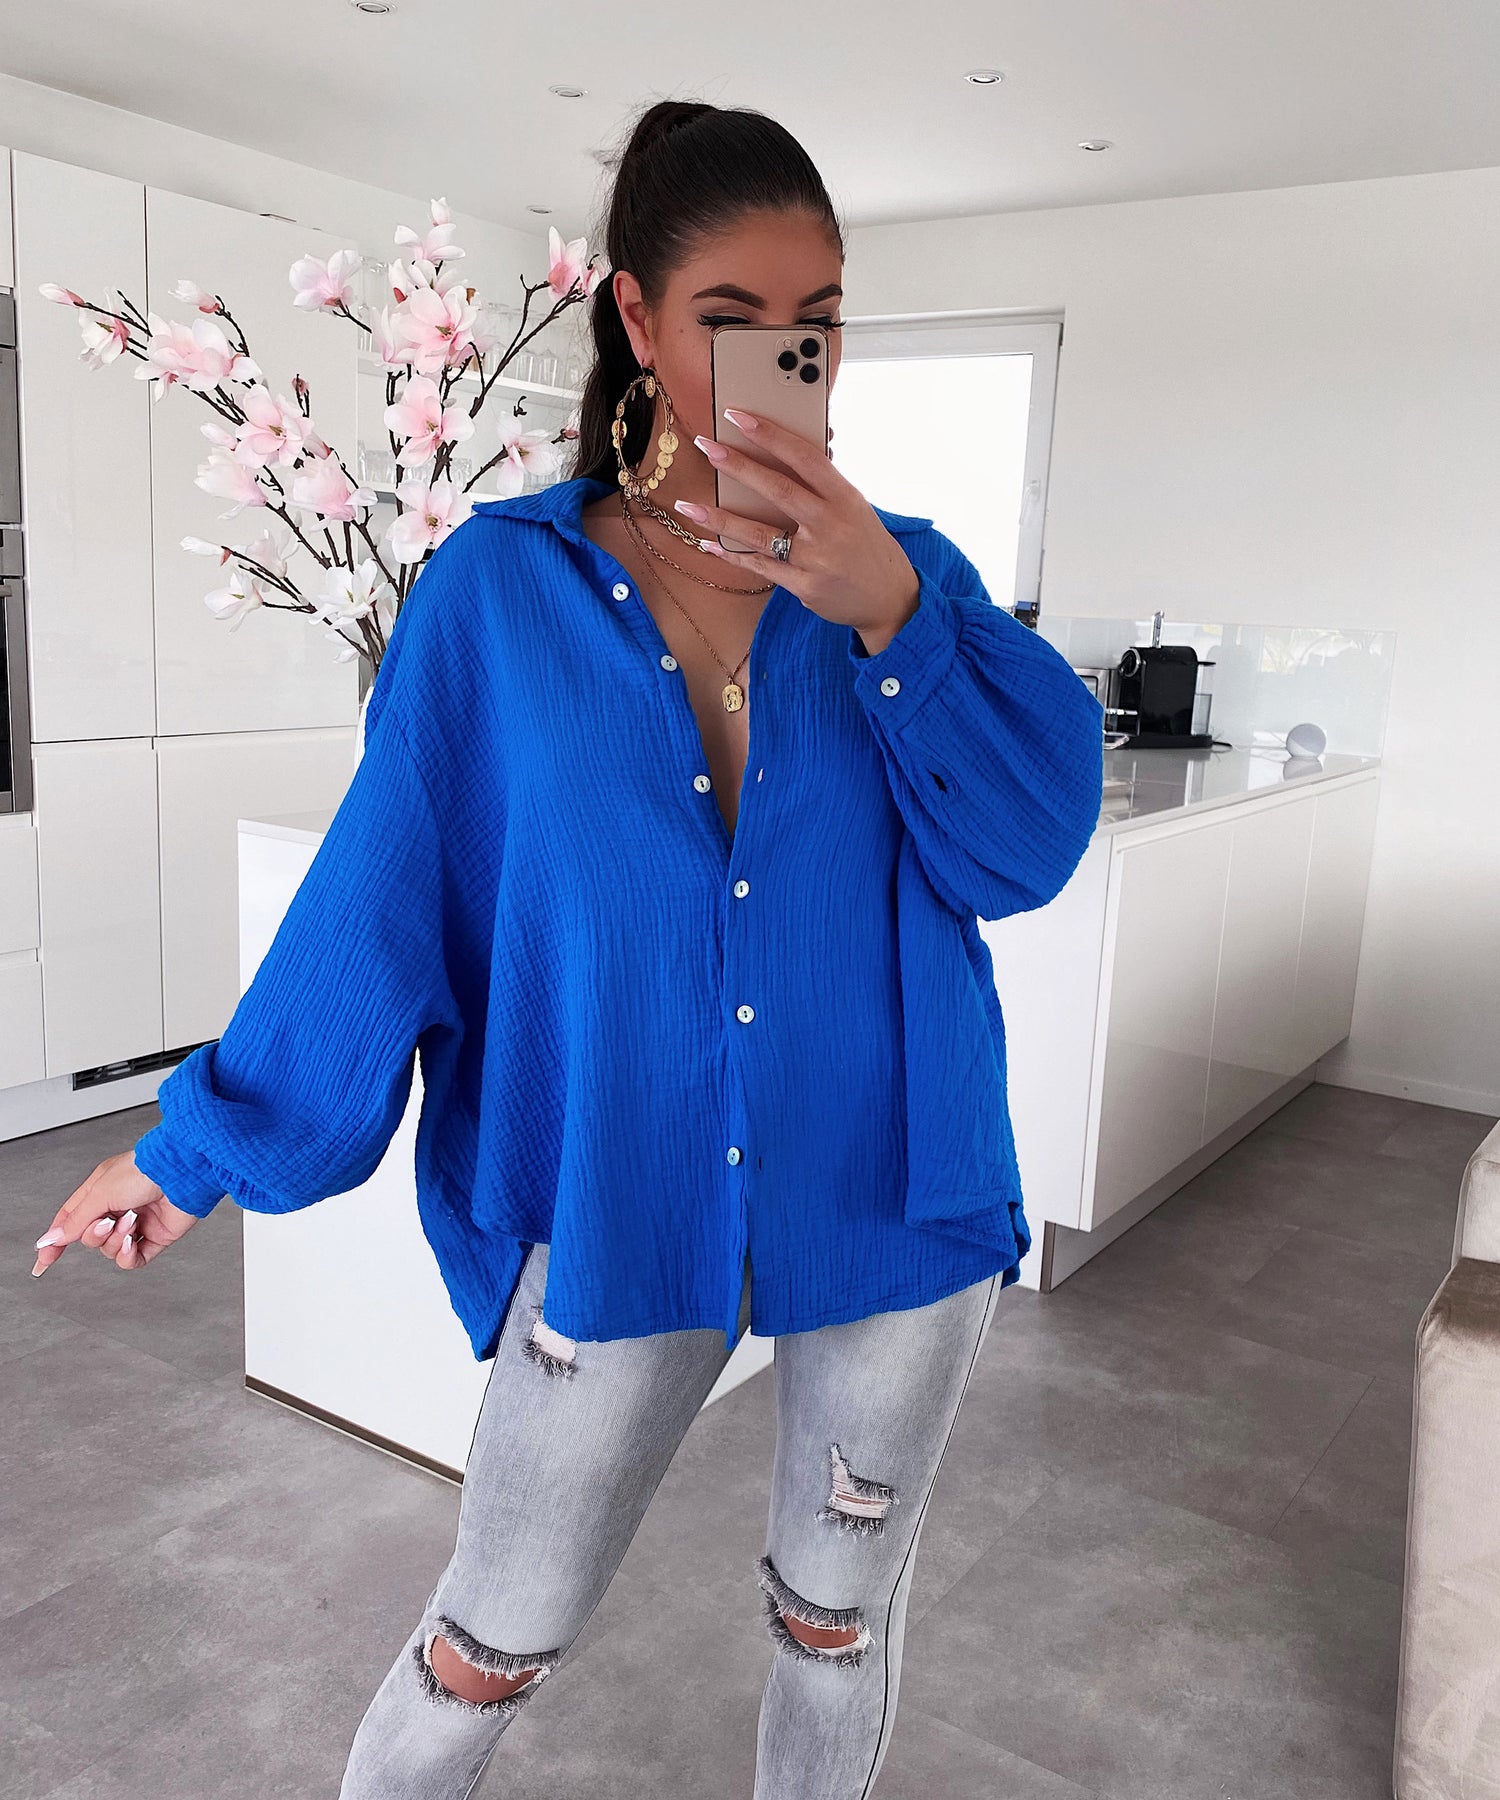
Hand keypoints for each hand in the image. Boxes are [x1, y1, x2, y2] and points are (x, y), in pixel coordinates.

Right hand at [31, 1151, 202, 1276]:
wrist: (181, 1173)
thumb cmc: (143, 1171)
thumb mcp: (99, 1193)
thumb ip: (75, 1220)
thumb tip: (51, 1238)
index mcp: (100, 1192)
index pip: (69, 1221)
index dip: (56, 1241)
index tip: (42, 1261)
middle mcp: (117, 1208)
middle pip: (89, 1238)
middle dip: (95, 1235)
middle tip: (107, 1221)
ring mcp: (136, 1224)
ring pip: (110, 1250)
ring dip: (115, 1240)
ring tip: (131, 1220)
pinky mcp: (156, 1237)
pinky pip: (132, 1260)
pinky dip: (128, 1255)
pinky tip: (132, 1241)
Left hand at [675, 409, 920, 652]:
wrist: (890, 599)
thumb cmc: (867, 546)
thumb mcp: (856, 508)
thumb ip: (824, 484)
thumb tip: (790, 449)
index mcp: (846, 497)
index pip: (805, 457)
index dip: (770, 434)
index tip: (739, 417)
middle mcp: (831, 525)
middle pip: (777, 489)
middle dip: (737, 466)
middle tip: (706, 446)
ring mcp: (816, 558)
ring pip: (760, 533)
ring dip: (720, 517)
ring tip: (688, 505)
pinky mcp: (805, 586)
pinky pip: (761, 567)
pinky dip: (733, 555)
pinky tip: (710, 545)